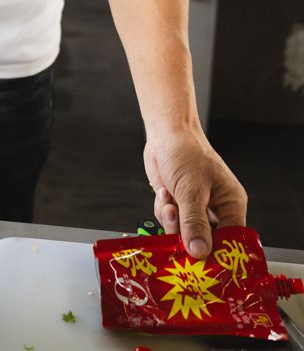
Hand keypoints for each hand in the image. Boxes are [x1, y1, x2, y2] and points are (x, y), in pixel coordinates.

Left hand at [144, 130, 246, 257]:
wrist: (164, 133)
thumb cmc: (185, 152)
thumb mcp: (191, 189)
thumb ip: (194, 222)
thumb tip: (200, 252)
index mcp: (231, 204)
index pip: (232, 241)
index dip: (219, 254)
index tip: (202, 263)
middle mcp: (216, 209)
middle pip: (206, 242)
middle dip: (187, 235)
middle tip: (177, 227)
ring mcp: (196, 208)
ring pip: (184, 234)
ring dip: (172, 221)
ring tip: (169, 200)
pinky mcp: (178, 205)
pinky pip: (171, 223)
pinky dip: (164, 212)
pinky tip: (163, 194)